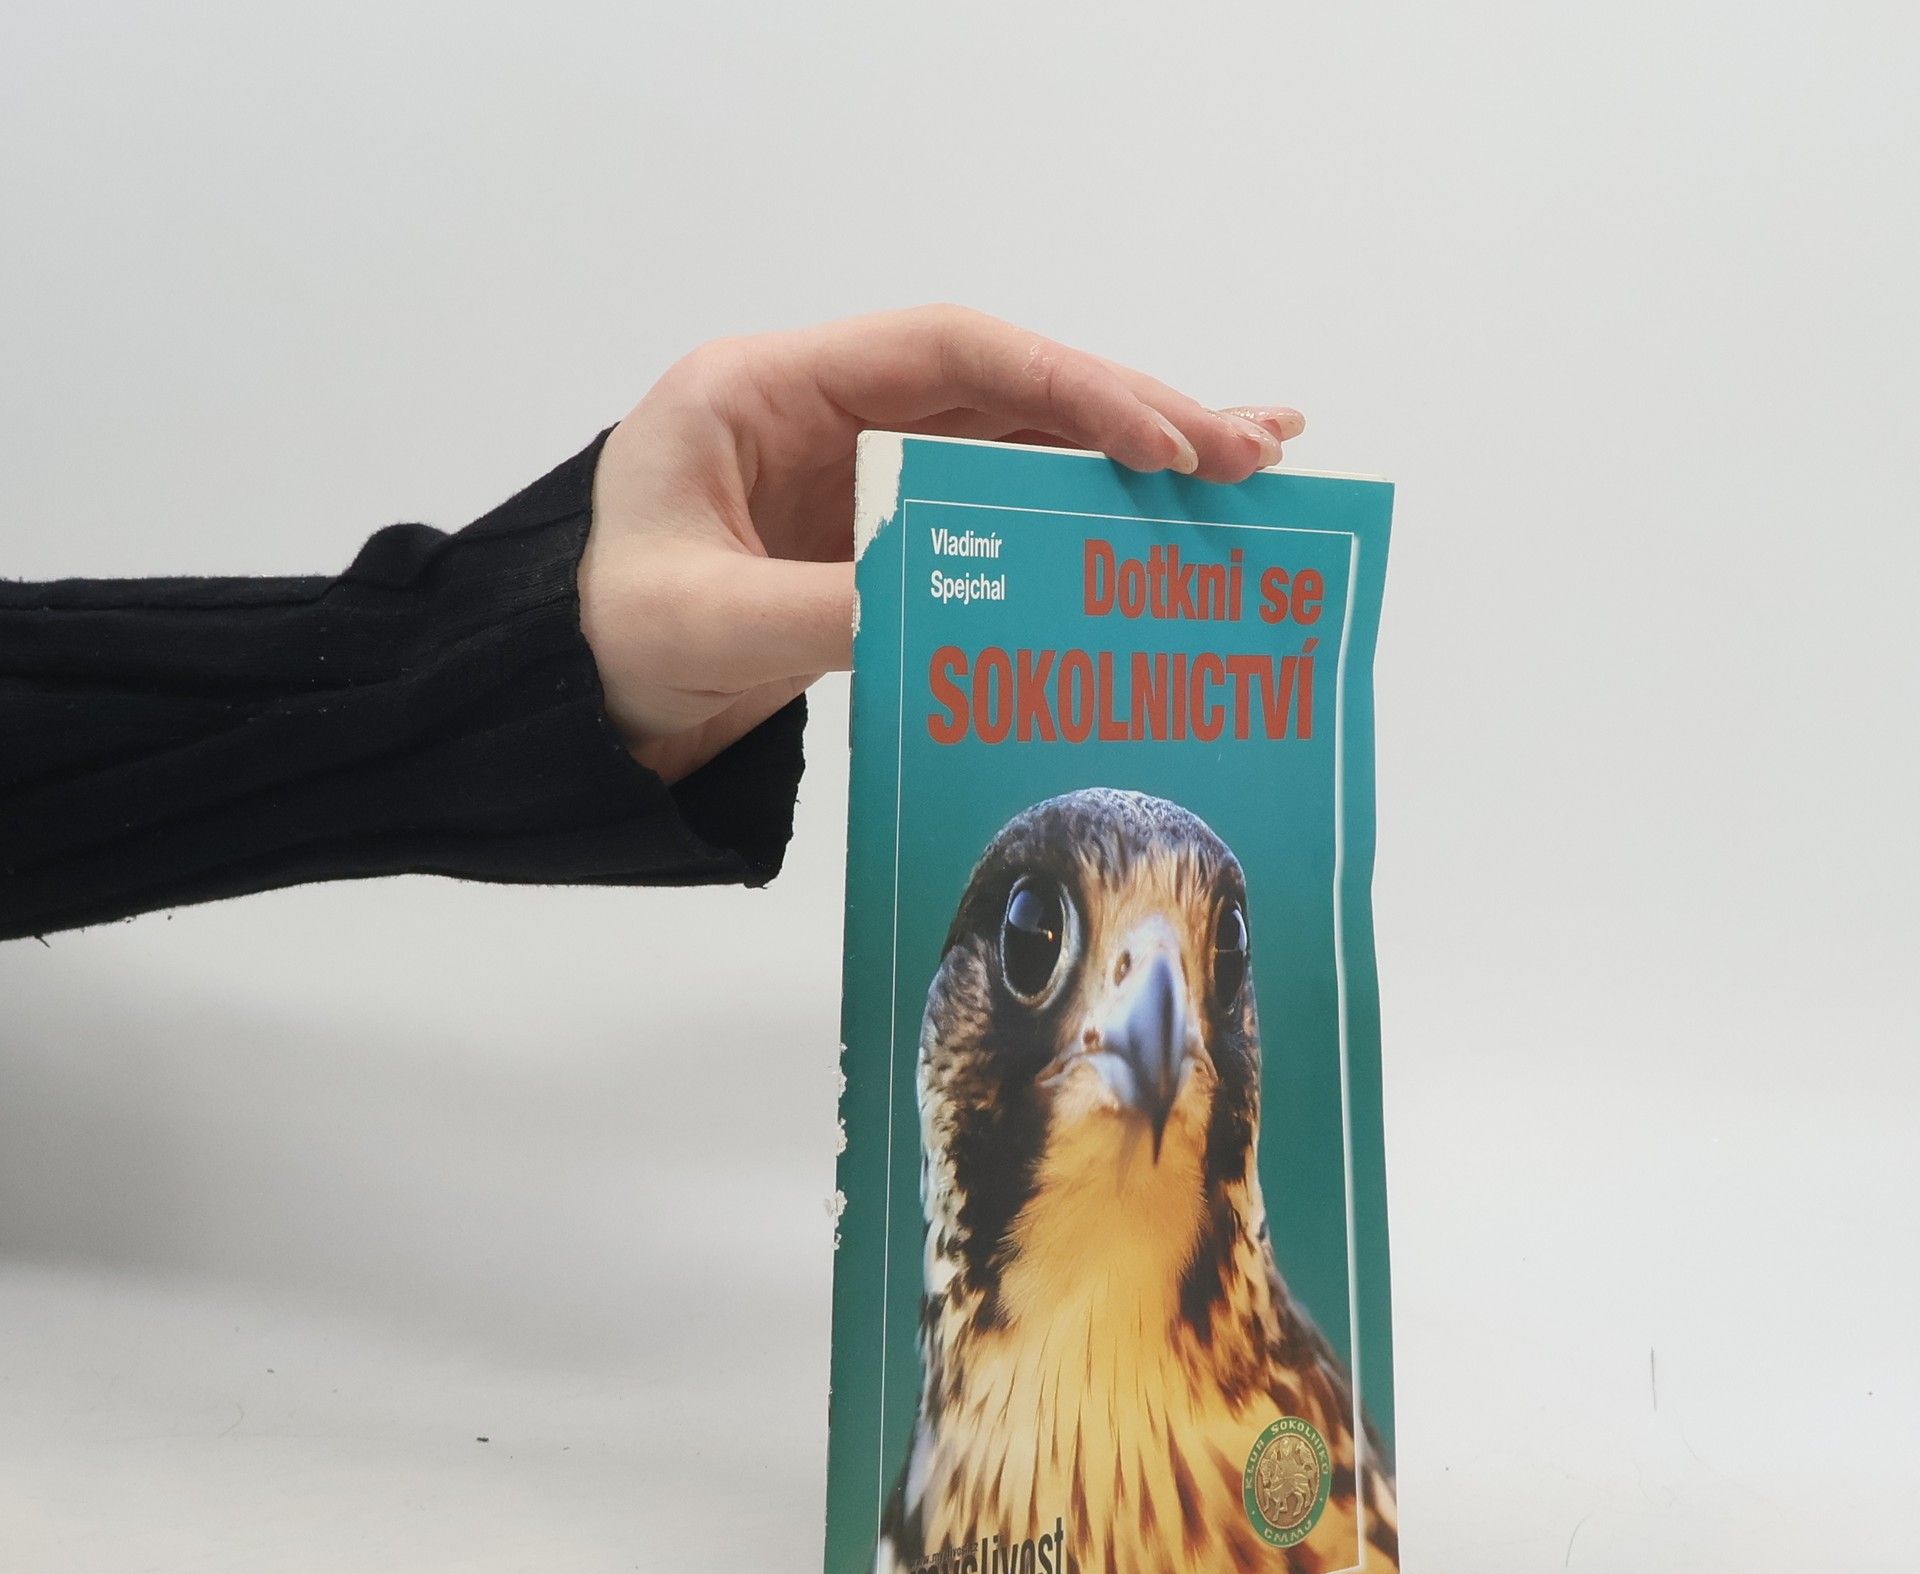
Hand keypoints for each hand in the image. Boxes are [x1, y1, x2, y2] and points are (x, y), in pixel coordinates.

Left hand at [577, 306, 1305, 781]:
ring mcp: (854, 471)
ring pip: (1013, 442)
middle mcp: (823, 410)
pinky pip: (991, 511)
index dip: (1064, 384)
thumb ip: (832, 606)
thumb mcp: (704, 625)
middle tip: (1251, 446)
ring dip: (1125, 456)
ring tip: (1247, 469)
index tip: (1159, 436)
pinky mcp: (874, 534)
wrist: (565, 706)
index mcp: (764, 390)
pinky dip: (1072, 515)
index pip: (945, 351)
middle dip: (1129, 412)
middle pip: (1003, 388)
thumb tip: (960, 603)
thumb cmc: (599, 643)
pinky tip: (1150, 523)